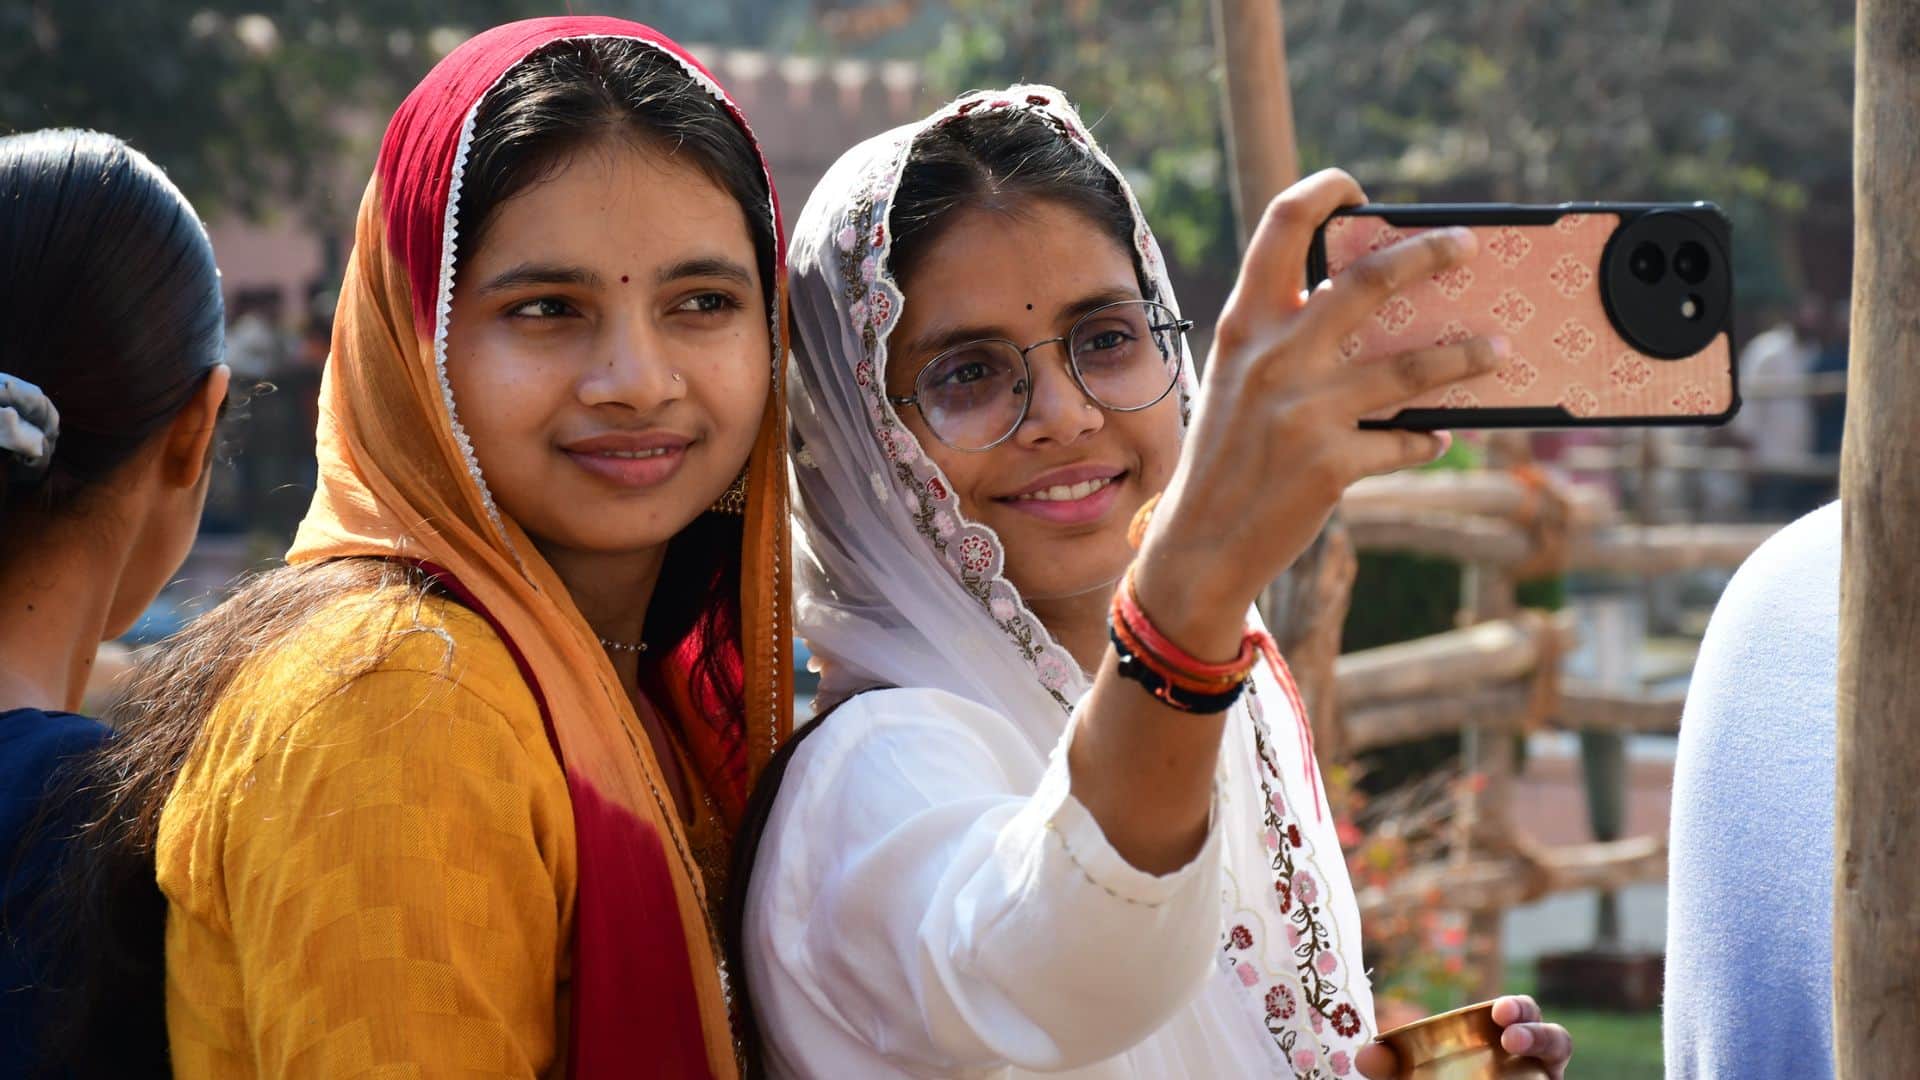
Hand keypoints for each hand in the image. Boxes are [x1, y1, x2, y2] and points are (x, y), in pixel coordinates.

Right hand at [1133, 169, 1501, 640]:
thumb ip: (1284, 340)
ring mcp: (1304, 412)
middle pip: (1369, 281)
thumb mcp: (1234, 384)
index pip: (1280, 226)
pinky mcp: (1332, 465)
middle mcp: (1273, 358)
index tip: (1355, 189)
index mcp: (1244, 326)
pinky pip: (1405, 442)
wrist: (1198, 548)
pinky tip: (1436, 439)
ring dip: (1466, 355)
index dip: (1322, 191)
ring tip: (1497, 350)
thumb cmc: (1224, 459)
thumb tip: (1366, 311)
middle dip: (1430, 255)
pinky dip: (1427, 441)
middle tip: (1466, 246)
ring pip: (1412, 367)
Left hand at [1354, 996, 1573, 1079]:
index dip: (1517, 1008)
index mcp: (1504, 1040)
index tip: (1499, 1011)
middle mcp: (1535, 1061)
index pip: (1520, 1015)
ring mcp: (1544, 1078)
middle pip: (1554, 1038)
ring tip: (1518, 1046)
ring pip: (1559, 1062)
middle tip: (1511, 1035)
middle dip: (1537, 1030)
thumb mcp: (1413, 1075)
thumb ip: (1391, 1065)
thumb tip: (1365, 1057)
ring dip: (1545, 1049)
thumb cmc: (1446, 1079)